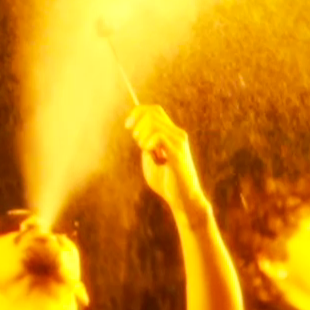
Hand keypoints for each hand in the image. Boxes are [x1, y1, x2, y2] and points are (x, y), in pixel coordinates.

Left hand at [127, 103, 206, 220]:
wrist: (182, 199)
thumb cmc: (165, 182)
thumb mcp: (150, 159)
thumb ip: (146, 145)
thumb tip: (138, 131)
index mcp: (170, 134)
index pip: (154, 110)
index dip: (138, 112)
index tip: (127, 125)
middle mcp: (177, 134)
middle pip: (153, 113)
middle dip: (137, 124)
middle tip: (138, 143)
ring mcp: (179, 142)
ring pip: (153, 124)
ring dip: (143, 137)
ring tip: (148, 152)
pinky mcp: (177, 152)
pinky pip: (159, 137)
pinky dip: (149, 145)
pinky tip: (154, 158)